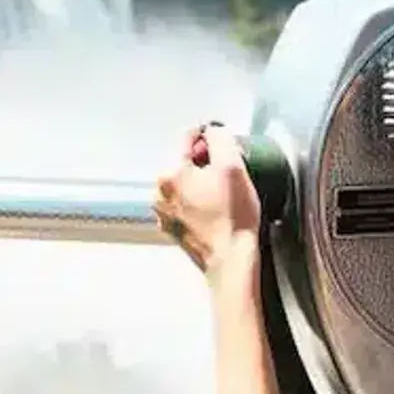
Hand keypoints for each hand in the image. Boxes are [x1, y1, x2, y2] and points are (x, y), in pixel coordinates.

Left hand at [154, 121, 261, 277]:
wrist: (231, 261)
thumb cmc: (233, 218)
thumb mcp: (233, 166)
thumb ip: (221, 139)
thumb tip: (213, 131)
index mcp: (169, 174)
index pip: (189, 137)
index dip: (212, 139)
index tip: (228, 149)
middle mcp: (160, 193)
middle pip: (186, 162)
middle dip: (207, 165)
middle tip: (229, 180)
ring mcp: (165, 213)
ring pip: (186, 184)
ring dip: (203, 185)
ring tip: (225, 198)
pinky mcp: (174, 229)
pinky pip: (187, 205)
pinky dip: (200, 203)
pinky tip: (217, 212)